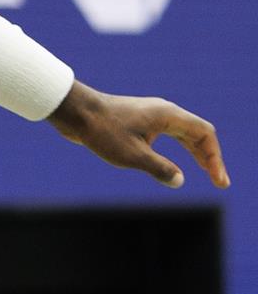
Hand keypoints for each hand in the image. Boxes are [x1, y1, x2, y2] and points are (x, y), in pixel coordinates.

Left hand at [48, 83, 229, 189]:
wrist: (73, 112)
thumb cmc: (102, 131)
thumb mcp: (133, 155)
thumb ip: (159, 168)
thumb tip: (179, 180)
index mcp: (167, 115)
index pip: (204, 133)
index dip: (215, 157)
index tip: (218, 180)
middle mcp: (162, 112)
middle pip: (197, 133)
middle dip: (209, 157)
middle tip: (219, 181)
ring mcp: (150, 115)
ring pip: (182, 133)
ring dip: (195, 153)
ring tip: (207, 173)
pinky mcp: (138, 121)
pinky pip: (168, 134)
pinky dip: (179, 149)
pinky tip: (175, 164)